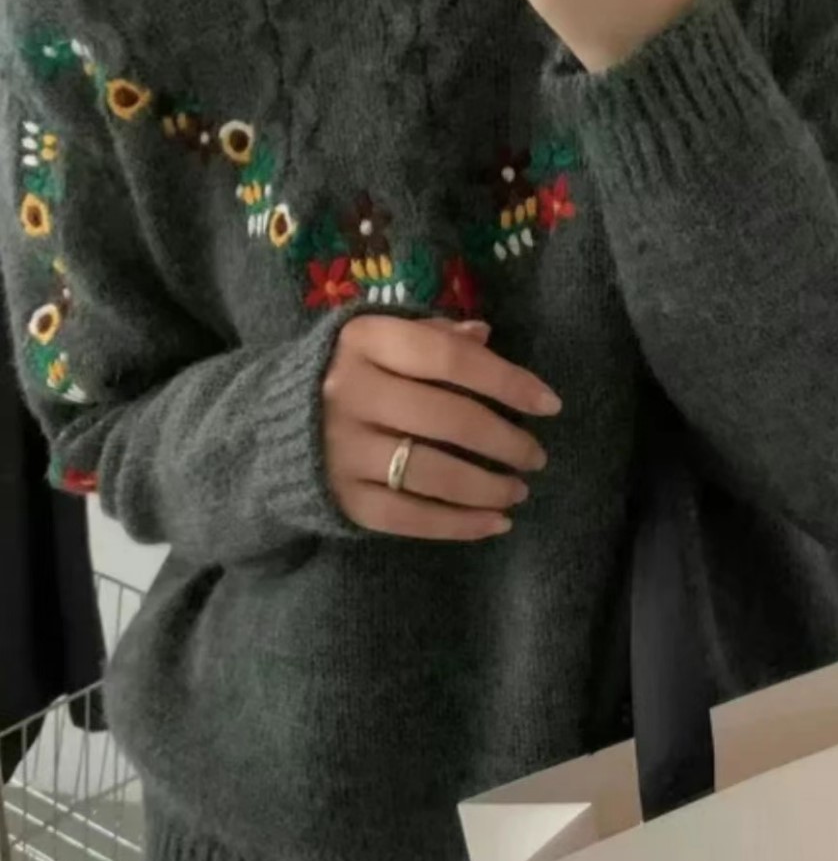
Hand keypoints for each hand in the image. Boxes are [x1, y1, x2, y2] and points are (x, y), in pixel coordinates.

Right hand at [322, 315, 560, 539]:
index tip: (550, 404)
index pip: (449, 358)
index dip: (506, 381)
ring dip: (488, 486)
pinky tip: (494, 524)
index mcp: (365, 341)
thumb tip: (485, 336)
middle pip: (448, 418)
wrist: (265, 426)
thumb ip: (431, 335)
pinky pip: (408, 517)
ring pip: (432, 472)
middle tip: (536, 456)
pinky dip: (458, 525)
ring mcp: (340, 448)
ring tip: (518, 490)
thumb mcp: (379, 340)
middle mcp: (348, 392)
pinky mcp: (339, 496)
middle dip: (505, 441)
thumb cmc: (345, 373)